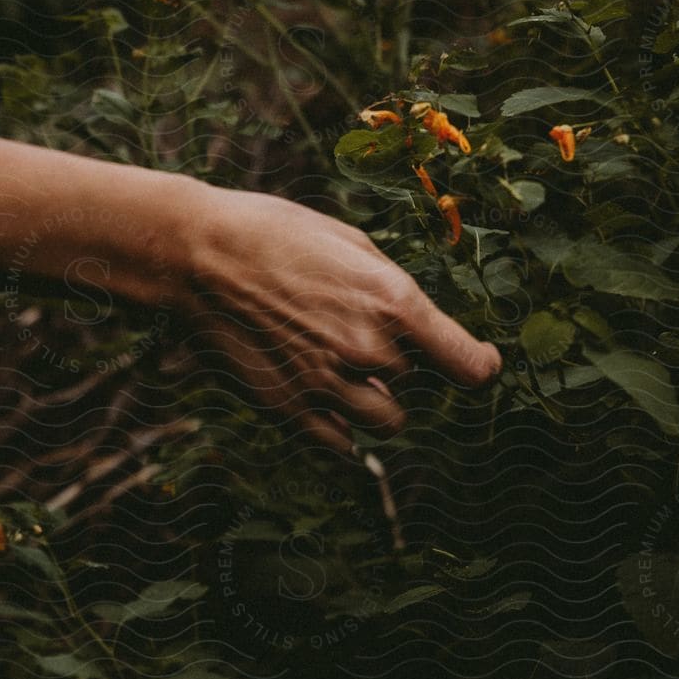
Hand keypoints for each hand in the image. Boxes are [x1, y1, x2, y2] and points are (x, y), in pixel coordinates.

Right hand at [178, 185, 501, 456]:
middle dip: (398, 363)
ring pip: (387, 421)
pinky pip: (342, 446)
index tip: (478, 362)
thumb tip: (421, 329)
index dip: (480, 365)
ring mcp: (328, 385)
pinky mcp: (289, 409)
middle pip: (416, 382)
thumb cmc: (275, 232)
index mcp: (395, 303)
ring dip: (376, 399)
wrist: (198, 252)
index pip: (470, 367)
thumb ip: (395, 292)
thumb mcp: (351, 243)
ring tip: (342, 366)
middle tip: (353, 328)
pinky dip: (342, 428)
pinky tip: (324, 397)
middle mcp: (369, 350)